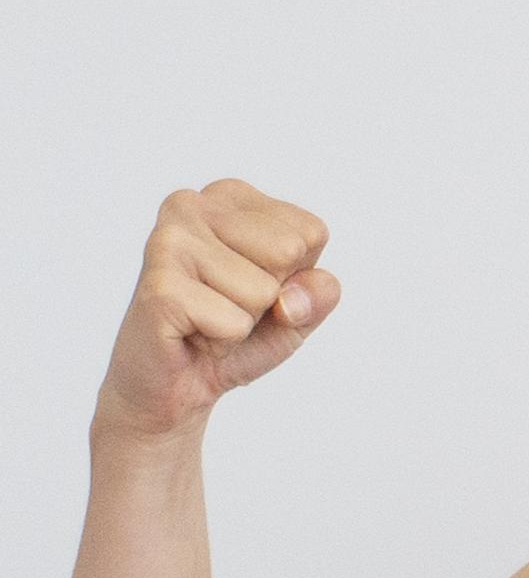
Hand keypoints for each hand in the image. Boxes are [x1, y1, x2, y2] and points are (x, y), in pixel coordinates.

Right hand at [97, 181, 336, 448]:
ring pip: (263, 291)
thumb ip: (321, 290)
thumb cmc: (236, 333)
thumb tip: (290, 300)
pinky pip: (233, 323)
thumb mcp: (300, 307)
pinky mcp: (158, 286)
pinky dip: (222, 341)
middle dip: (269, 296)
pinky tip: (189, 333)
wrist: (174, 382)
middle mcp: (191, 205)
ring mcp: (168, 241)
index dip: (293, 275)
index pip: (311, 232)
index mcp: (230, 195)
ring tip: (205, 317)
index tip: (249, 284)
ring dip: (242, 320)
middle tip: (224, 304)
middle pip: (289, 253)